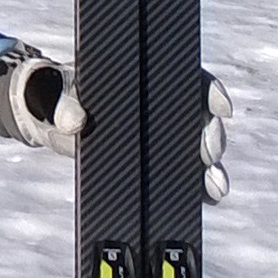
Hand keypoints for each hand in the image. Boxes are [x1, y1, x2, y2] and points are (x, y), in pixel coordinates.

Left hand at [0, 45, 234, 202]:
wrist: (54, 122)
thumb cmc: (62, 97)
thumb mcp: (60, 98)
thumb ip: (65, 107)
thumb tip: (74, 121)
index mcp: (147, 79)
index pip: (189, 79)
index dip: (211, 91)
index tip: (223, 107)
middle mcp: (162, 105)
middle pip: (201, 117)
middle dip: (212, 135)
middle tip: (207, 153)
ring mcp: (163, 135)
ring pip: (198, 148)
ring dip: (212, 168)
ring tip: (214, 187)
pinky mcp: (157, 163)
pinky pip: (186, 175)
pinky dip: (199, 188)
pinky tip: (208, 199)